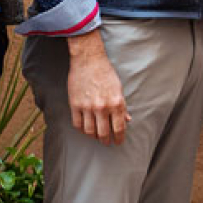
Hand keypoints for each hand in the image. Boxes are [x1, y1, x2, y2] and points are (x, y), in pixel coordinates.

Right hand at [66, 30, 129, 145]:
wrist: (88, 60)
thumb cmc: (105, 72)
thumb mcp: (119, 88)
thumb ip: (122, 106)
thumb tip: (127, 120)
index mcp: (116, 102)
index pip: (119, 128)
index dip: (119, 138)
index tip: (119, 142)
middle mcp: (102, 107)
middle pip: (104, 133)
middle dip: (106, 141)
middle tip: (107, 142)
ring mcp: (88, 107)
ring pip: (90, 131)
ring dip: (94, 137)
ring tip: (96, 136)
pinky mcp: (75, 105)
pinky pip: (77, 124)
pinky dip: (82, 130)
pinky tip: (85, 129)